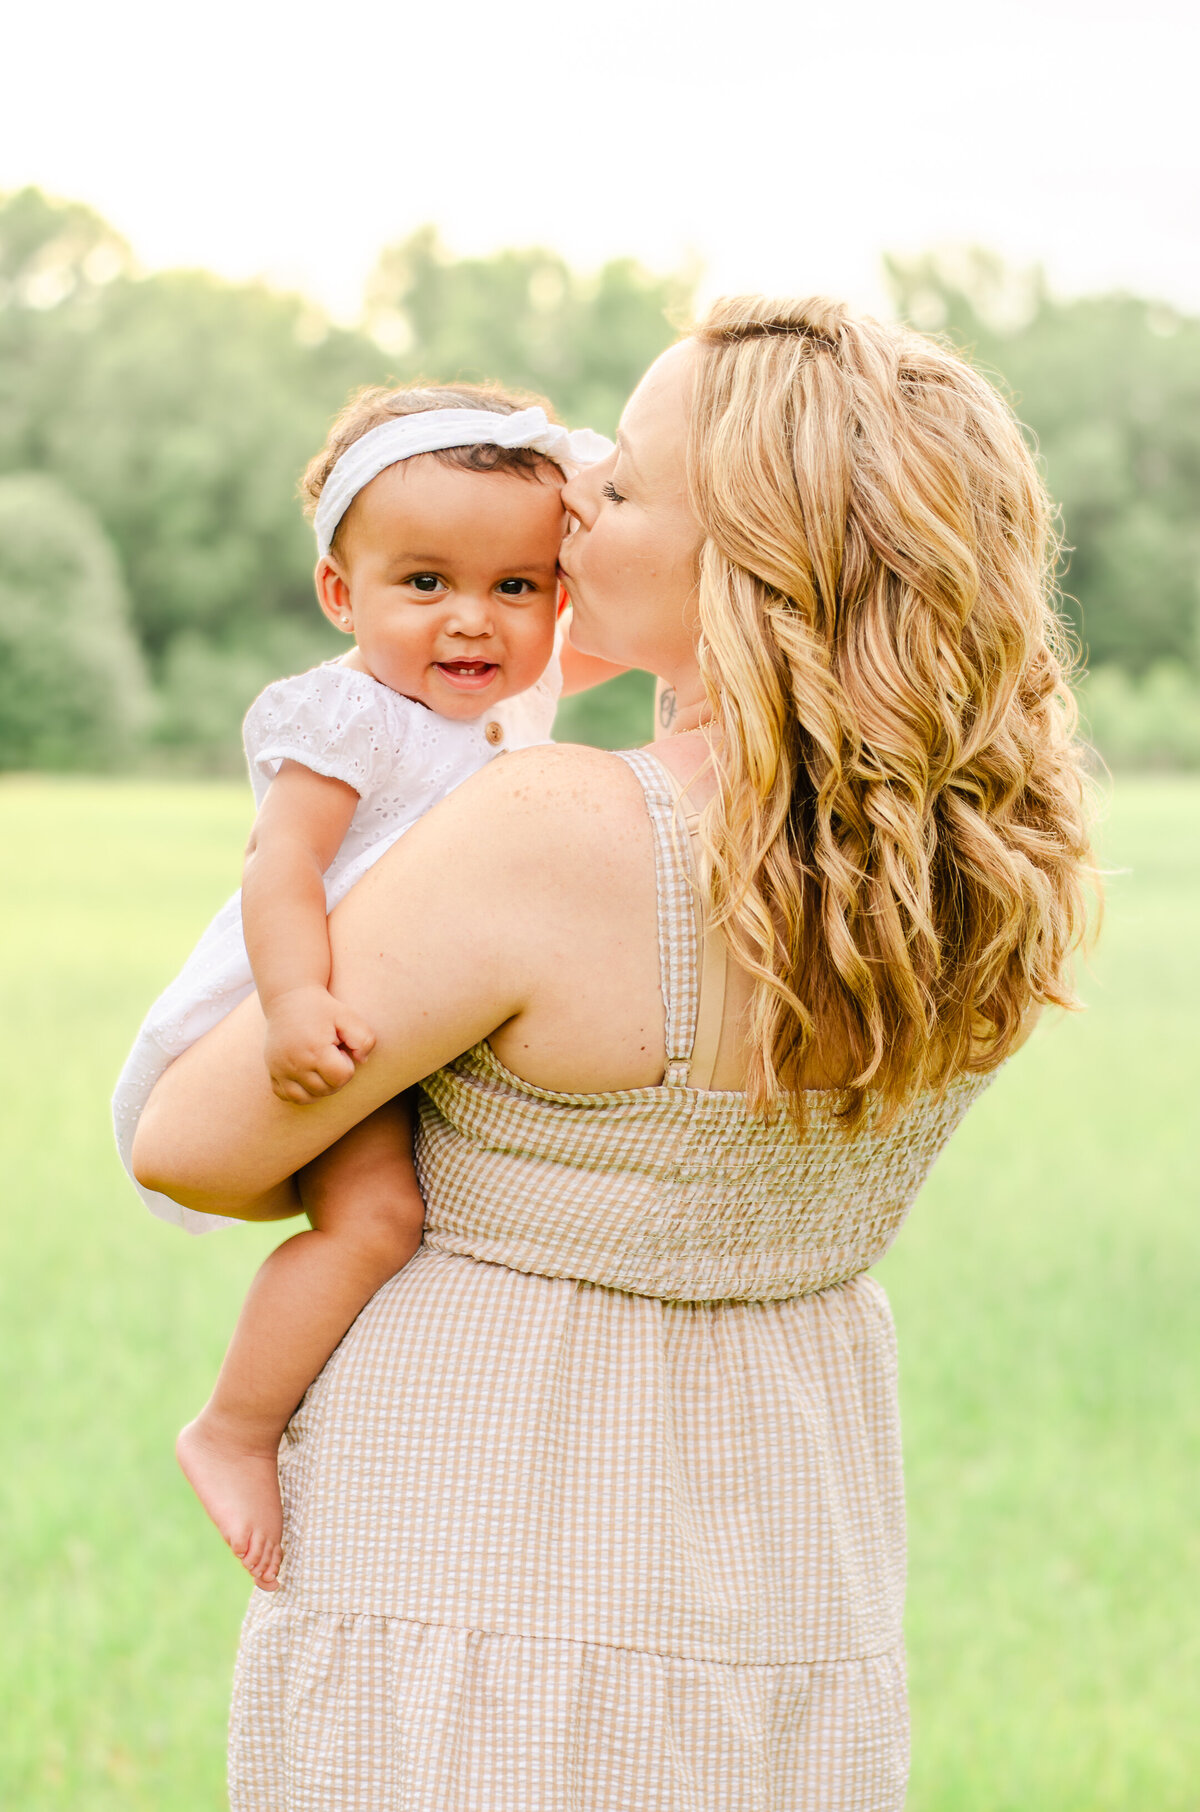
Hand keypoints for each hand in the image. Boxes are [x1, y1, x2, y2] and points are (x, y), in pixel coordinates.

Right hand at [262, 986, 375, 1103]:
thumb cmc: (322, 1008)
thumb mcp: (348, 1016)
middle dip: (335, 1075)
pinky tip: (306, 1075)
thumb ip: (364, 1038)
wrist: (288, 997)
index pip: (340, 1078)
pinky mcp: (272, 1071)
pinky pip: (286, 1095)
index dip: (347, 1065)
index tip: (340, 1049)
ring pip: (306, 1098)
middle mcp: (295, 1063)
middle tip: (331, 1054)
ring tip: (320, 1065)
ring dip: (320, 1087)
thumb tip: (362, 1061)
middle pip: (325, 1090)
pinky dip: (299, 1092)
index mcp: (315, 1050)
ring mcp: (280, 1069)